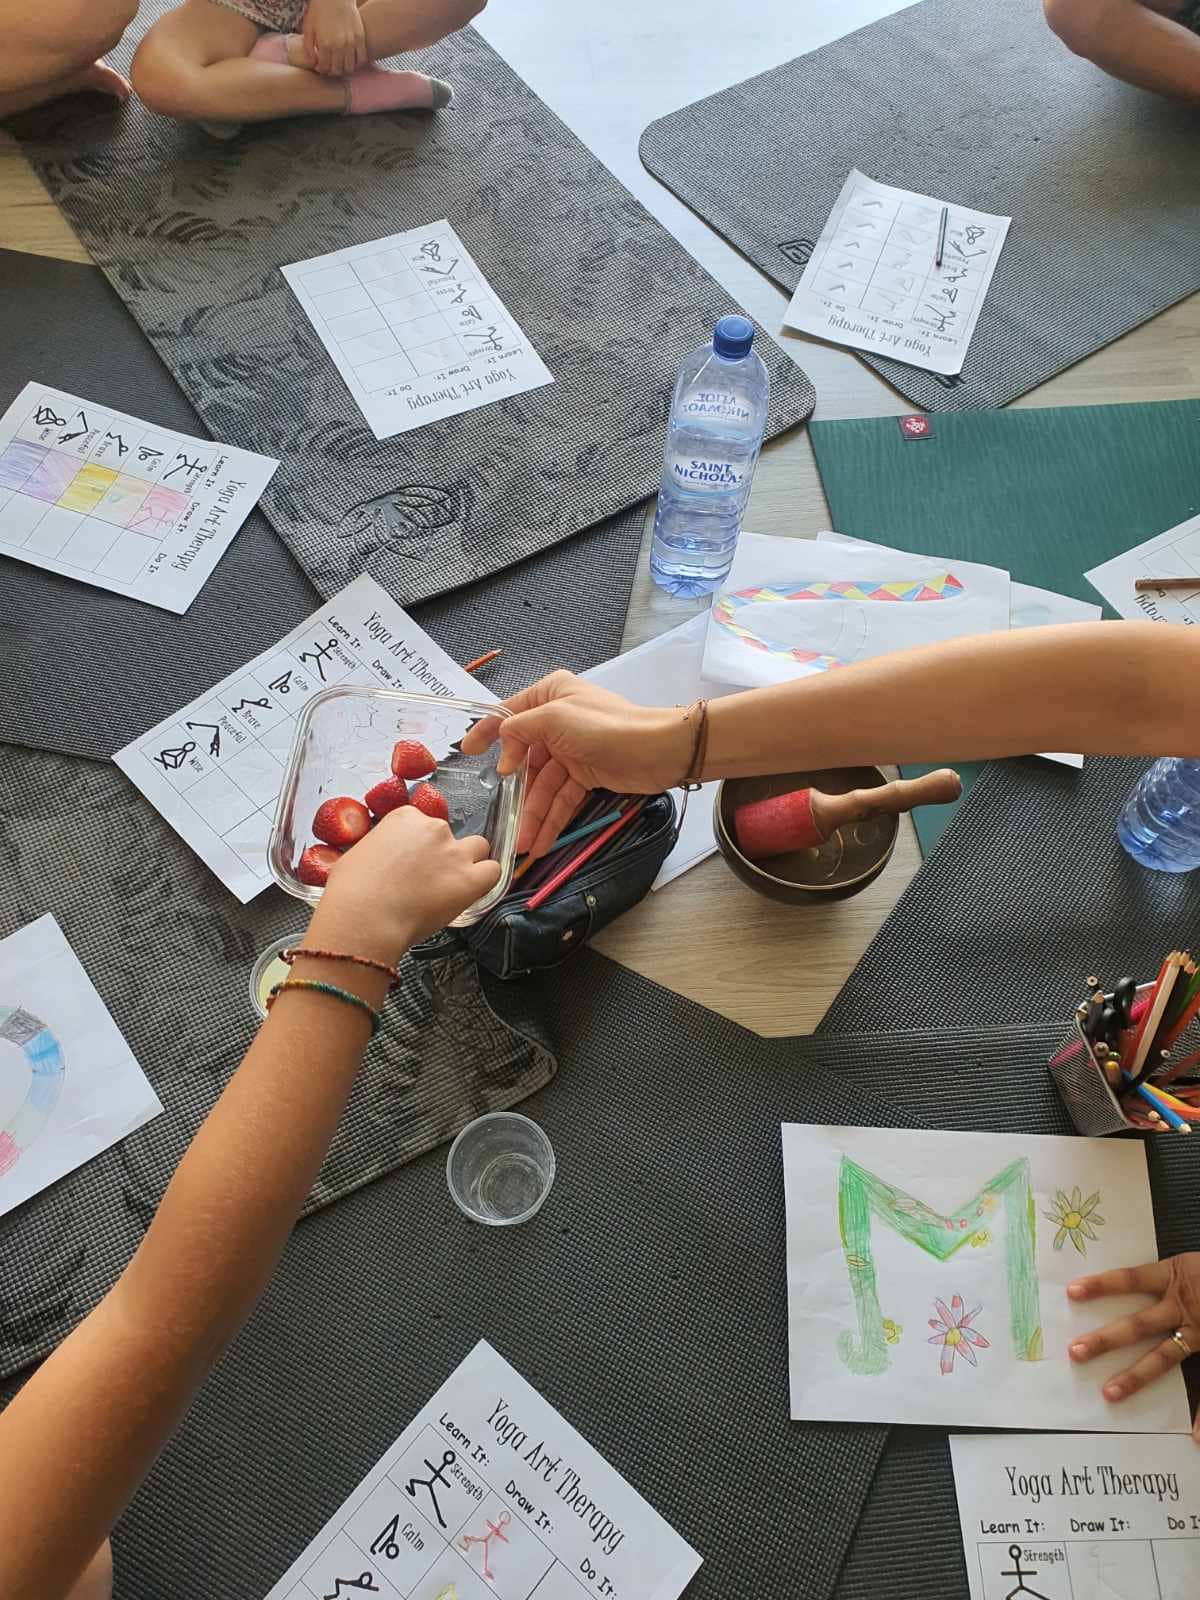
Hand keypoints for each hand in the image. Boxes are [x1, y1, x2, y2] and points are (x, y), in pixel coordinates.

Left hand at [300, 0, 367, 76]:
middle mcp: (340, 46)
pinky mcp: (360, 38)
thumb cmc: (320, 9)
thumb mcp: (308, 27)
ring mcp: (352, 43)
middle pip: (338, 70)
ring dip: (344, 69)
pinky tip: (351, 59)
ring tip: (340, 64)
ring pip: (350, 67)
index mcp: (325, 44)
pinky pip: (362, 58)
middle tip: (329, 66)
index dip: (321, 70)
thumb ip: (308, 47)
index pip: (324, 68)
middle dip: (332, 71)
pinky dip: (356, 63)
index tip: (320, 66)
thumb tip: (313, 63)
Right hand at [307, 807, 500, 960]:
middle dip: (441, 854)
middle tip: (427, 879)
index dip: (419, 845)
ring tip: (452, 884)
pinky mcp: (469, 880)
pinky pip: (493, 872)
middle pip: (449, 835)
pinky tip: (471, 892)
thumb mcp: (357, 855)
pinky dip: (486, 881)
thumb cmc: (351, 892)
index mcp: (404, 817)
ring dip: (469, 862)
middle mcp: (433, 829)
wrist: (363, 918)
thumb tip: (381, 862)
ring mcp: (454, 853)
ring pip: (478, 847)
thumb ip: (379, 850)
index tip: (412, 862)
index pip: (423, 823)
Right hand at [460, 671, 691, 856]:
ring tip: (522, 845)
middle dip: (514, 793)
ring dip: (533, 815)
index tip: (464, 751)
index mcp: (550, 695)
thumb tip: (503, 757)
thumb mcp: (554, 719)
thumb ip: (519, 731)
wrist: (659, 750)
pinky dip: (552, 819)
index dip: (486, 733)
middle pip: (525, 759)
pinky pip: (562, 798)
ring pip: (543, 786)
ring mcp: (571, 751)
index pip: (508, 714)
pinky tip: (540, 842)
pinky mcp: (586, 775)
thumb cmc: (606, 726)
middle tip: (500, 820)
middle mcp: (557, 721)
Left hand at [1067, 1254, 1199, 1441]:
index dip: (1103, 1285)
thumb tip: (1112, 1279)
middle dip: (1107, 1340)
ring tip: (1109, 1394)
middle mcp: (1184, 1306)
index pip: (1132, 1279)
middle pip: (1138, 1325)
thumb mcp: (1190, 1263)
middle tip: (1075, 1352)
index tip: (1072, 1291)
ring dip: (1135, 1377)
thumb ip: (1156, 1275)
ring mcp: (1199, 1331)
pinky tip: (1194, 1437)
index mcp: (1176, 1276)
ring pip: (1163, 1356)